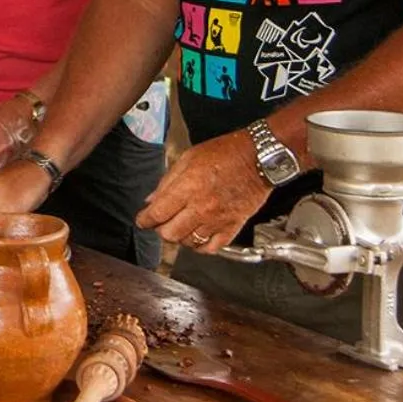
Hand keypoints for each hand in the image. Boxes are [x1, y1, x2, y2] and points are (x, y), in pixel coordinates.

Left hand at [136, 129, 270, 252]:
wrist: (259, 158)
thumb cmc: (227, 153)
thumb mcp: (189, 158)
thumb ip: (167, 182)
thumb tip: (152, 200)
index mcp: (188, 187)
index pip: (156, 214)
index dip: (144, 220)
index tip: (142, 221)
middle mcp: (201, 207)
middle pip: (169, 234)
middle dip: (160, 229)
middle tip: (162, 222)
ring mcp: (218, 219)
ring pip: (188, 243)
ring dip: (180, 237)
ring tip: (181, 226)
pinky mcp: (233, 226)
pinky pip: (212, 248)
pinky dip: (201, 246)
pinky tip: (198, 236)